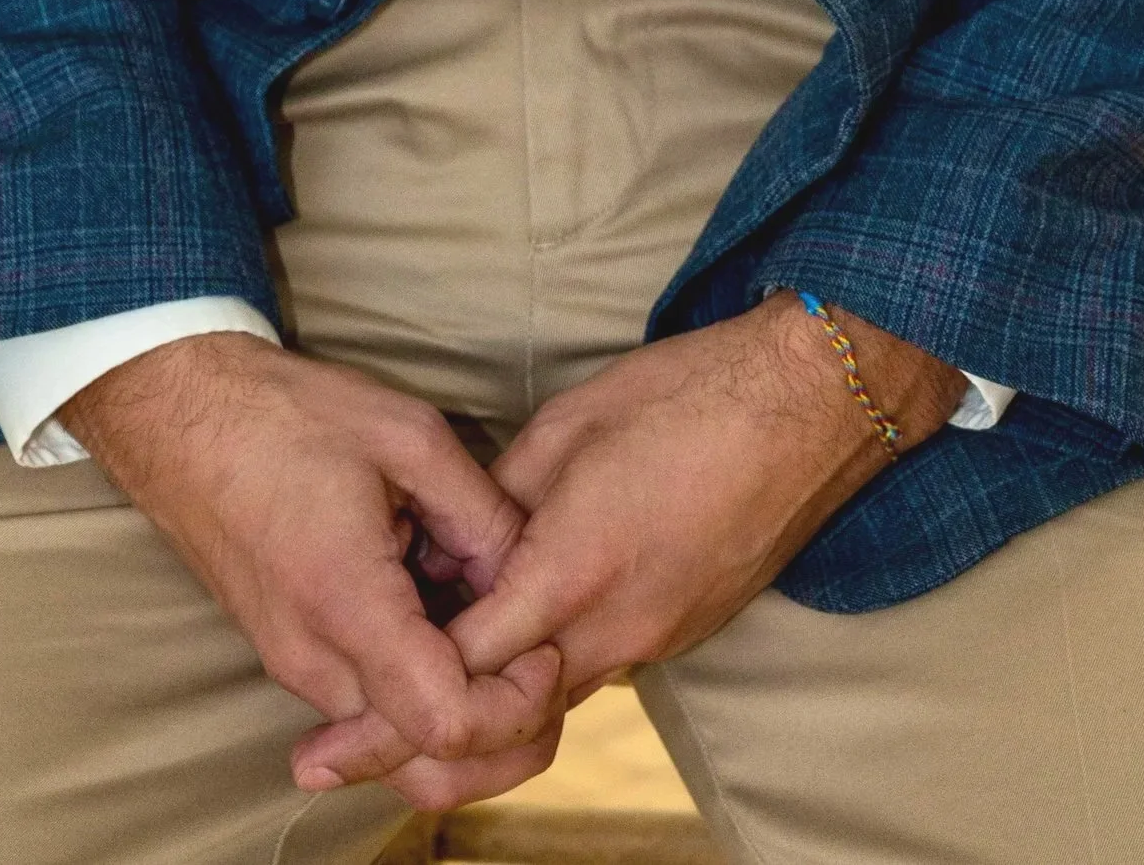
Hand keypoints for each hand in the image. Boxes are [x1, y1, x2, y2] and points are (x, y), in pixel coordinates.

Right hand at [65, 334, 566, 812]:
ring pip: (396, 747)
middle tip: (538, 662)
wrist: (177, 414)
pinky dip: (419, 686)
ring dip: (461, 710)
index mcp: (347, 603)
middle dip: (501, 739)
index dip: (516, 701)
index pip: (447, 725)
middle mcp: (314, 660)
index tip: (541, 641)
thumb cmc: (285, 413)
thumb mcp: (407, 435)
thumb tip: (529, 575)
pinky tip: (444, 613)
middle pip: (424, 767)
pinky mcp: (290, 657)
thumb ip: (480, 514)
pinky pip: (368, 708)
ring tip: (494, 626)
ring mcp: (295, 668)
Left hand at [289, 296, 959, 792]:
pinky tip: (505, 646)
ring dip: (483, 709)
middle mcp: (616, 627)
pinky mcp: (682, 630)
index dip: (393, 694)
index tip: (335, 723)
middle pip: (503, 715)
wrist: (808, 406)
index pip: (463, 662)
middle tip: (345, 748)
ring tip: (411, 701)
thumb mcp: (570, 423)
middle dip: (423, 737)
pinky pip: (595, 668)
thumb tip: (457, 538)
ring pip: (551, 698)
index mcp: (573, 569)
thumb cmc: (689, 395)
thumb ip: (499, 493)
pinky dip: (540, 674)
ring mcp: (656, 637)